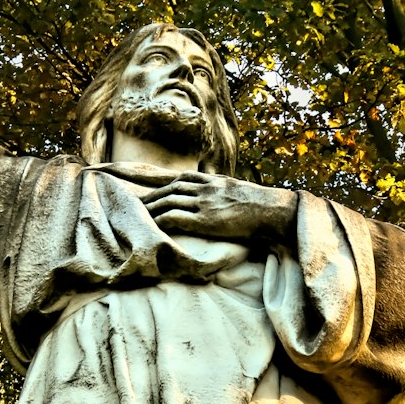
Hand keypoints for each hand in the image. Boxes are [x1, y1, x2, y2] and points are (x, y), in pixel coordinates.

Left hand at [140, 173, 296, 247]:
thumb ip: (221, 190)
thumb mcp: (237, 190)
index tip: (142, 185)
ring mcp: (204, 203)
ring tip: (137, 216)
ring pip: (168, 201)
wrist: (272, 211)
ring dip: (151, 209)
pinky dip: (161, 220)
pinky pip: (176, 217)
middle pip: (169, 189)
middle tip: (132, 204)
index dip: (159, 181)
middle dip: (150, 196)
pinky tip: (152, 226)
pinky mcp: (206, 220)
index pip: (180, 178)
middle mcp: (205, 188)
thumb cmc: (258, 206)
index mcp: (213, 181)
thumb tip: (214, 193)